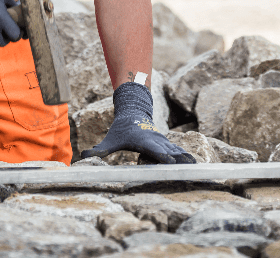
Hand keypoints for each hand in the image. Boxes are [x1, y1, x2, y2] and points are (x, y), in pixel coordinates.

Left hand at [80, 82, 195, 163]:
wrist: (133, 113)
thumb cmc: (120, 130)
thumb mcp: (109, 139)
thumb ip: (99, 150)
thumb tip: (83, 156)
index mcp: (142, 140)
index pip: (152, 149)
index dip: (161, 155)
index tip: (169, 161)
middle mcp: (154, 140)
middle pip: (168, 151)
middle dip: (178, 159)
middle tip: (189, 167)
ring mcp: (161, 141)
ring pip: (175, 150)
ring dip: (185, 158)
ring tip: (196, 166)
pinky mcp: (165, 144)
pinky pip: (177, 151)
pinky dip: (186, 157)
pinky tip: (194, 164)